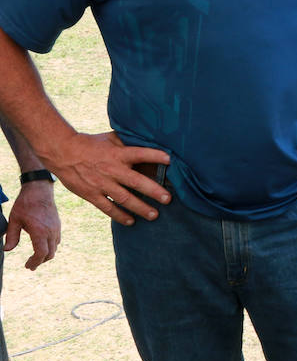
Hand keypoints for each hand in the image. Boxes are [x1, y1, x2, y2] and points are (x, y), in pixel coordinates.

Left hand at [3, 180, 58, 269]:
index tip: (27, 266)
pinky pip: (57, 241)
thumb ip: (11, 236)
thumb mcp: (14, 220)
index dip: (34, 262)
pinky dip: (50, 247)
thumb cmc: (25, 205)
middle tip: (30, 265)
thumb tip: (7, 250)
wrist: (39, 191)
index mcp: (40, 232)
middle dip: (40, 261)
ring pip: (54, 248)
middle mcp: (51, 232)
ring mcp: (56, 228)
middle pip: (50, 254)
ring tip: (35, 257)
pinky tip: (42, 245)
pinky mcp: (58, 225)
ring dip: (46, 255)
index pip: (40, 254)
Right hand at [45, 131, 169, 224]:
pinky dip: (119, 216)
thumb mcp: (110, 138)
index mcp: (118, 154)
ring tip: (154, 215)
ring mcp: (101, 184)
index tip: (170, 160)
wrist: (62, 152)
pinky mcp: (91, 194)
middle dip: (154, 191)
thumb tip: (146, 141)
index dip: (155, 156)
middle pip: (136, 182)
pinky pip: (107, 208)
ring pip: (124, 199)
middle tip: (168, 199)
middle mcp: (112, 170)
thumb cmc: (90, 143)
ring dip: (140, 208)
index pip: (140, 154)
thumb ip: (127, 142)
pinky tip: (131, 221)